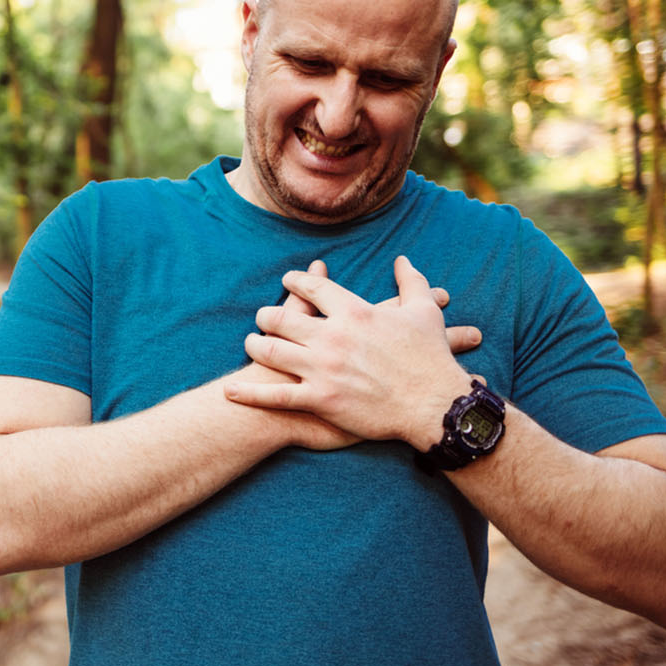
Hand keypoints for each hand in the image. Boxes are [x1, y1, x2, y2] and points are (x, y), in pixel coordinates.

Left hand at [224, 256, 475, 449]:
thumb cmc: (430, 358)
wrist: (434, 405)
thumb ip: (411, 281)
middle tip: (262, 316)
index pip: (313, 288)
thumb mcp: (424, 312)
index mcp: (354, 312)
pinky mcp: (320, 400)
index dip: (295, 282)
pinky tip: (230, 390)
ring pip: (271, 351)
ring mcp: (323, 369)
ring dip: (255, 344)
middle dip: (266, 315)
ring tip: (250, 342)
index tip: (287, 281)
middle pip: (281, 317)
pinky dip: (249, 393)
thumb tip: (402, 259)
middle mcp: (332, 337)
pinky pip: (275, 396)